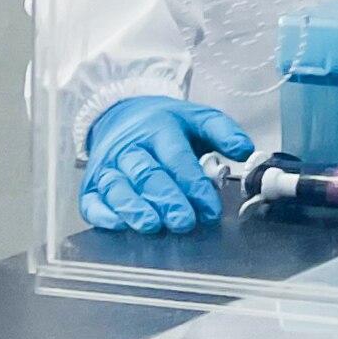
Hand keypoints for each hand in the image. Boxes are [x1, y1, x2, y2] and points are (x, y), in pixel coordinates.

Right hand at [80, 96, 252, 234]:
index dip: (194, 185)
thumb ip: (224, 132)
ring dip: (134, 208)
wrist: (121, 112)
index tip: (210, 209)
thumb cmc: (164, 124)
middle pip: (147, 174)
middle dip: (166, 200)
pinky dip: (103, 214)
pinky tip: (118, 224)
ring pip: (118, 187)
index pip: (177, 159)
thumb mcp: (197, 118)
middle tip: (183, 222)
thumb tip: (246, 150)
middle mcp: (130, 148)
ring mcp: (108, 166)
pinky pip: (92, 201)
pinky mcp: (91, 184)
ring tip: (152, 225)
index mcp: (159, 129)